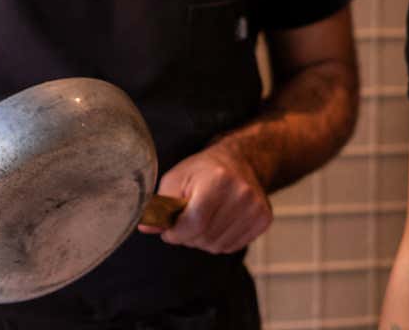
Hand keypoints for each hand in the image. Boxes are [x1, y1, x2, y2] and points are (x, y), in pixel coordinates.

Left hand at [137, 143, 271, 253]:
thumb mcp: (177, 178)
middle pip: (205, 237)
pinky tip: (219, 222)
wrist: (240, 161)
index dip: (176, 232)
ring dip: (203, 240)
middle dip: (188, 236)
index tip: (169, 230)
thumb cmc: (203, 170)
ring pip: (217, 246)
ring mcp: (256, 208)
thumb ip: (161, 204)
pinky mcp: (264, 219)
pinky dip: (220, 241)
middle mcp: (242, 194)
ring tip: (204, 219)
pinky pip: (232, 247)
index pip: (194, 222)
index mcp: (219, 180)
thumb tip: (145, 227)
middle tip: (186, 220)